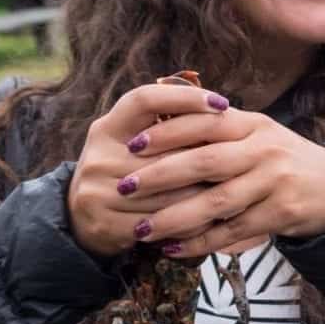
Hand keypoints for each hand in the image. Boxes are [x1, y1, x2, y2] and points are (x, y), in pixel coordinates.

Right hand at [66, 80, 233, 258]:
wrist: (80, 220)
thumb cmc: (122, 173)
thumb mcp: (129, 143)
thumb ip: (163, 128)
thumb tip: (220, 109)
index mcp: (106, 128)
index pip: (144, 100)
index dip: (184, 98)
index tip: (222, 103)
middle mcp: (98, 156)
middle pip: (165, 152)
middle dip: (207, 157)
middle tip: (244, 156)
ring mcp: (98, 191)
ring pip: (168, 193)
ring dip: (205, 196)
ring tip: (236, 191)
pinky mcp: (106, 224)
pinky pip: (160, 224)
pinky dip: (189, 225)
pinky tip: (211, 221)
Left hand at [90, 95, 324, 259]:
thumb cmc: (282, 161)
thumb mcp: (257, 135)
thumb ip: (218, 130)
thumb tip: (159, 125)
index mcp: (252, 124)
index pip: (204, 122)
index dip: (166, 132)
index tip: (132, 145)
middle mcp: (265, 149)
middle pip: (205, 161)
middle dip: (160, 175)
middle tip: (125, 186)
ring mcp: (275, 181)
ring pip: (217, 202)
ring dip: (175, 217)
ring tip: (143, 229)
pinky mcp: (283, 212)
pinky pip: (234, 231)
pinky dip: (201, 242)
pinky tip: (173, 248)